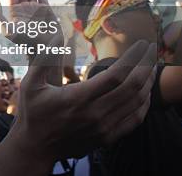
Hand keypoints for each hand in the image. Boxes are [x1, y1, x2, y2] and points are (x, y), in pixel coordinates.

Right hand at [10, 37, 156, 161]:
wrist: (36, 147)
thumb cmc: (32, 112)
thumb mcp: (30, 83)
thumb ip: (44, 58)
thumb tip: (56, 35)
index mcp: (78, 98)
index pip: (116, 75)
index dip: (133, 58)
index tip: (141, 44)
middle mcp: (94, 114)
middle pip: (132, 87)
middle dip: (146, 66)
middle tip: (151, 51)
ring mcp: (103, 128)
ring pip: (137, 103)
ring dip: (148, 83)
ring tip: (151, 67)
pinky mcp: (107, 137)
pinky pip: (135, 119)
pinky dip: (144, 103)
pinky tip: (144, 92)